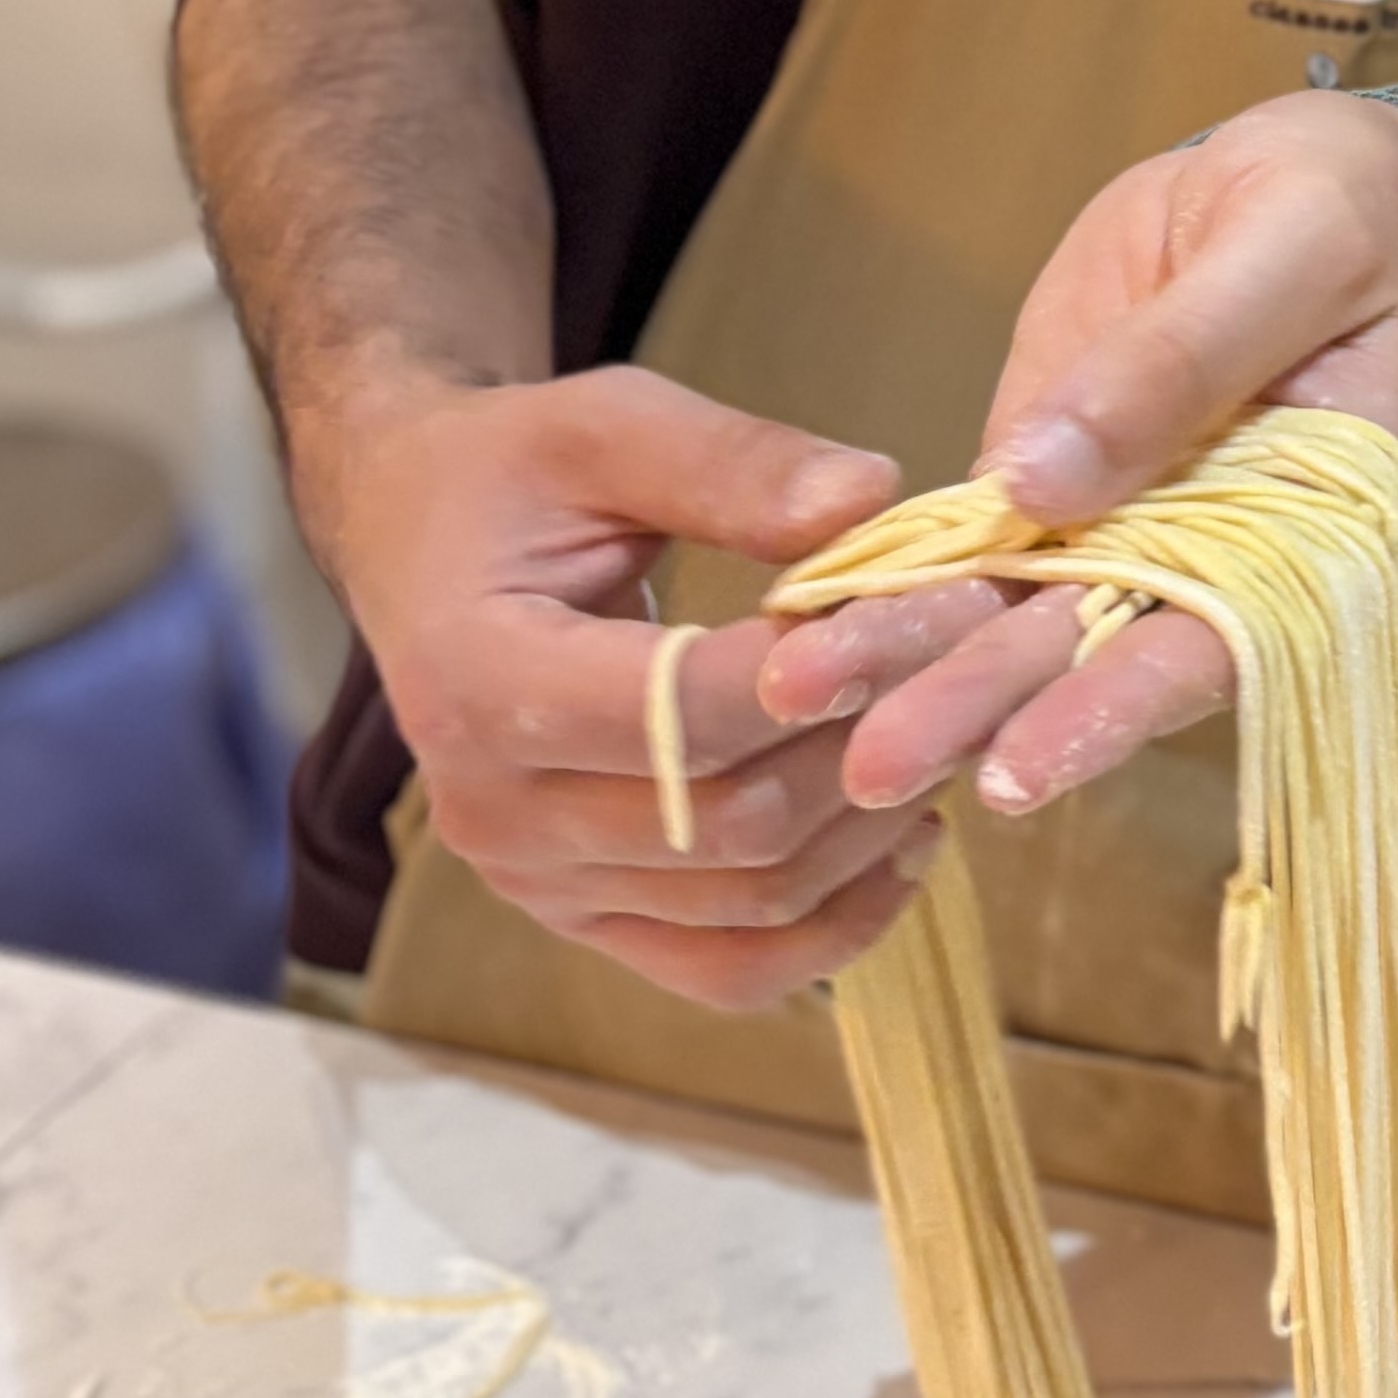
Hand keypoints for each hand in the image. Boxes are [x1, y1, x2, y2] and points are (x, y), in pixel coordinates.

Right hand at [312, 365, 910, 1012]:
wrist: (422, 547)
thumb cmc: (512, 477)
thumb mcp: (604, 425)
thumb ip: (731, 462)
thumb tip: (871, 501)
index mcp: (478, 683)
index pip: (688, 712)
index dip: (828, 671)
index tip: (935, 601)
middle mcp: (493, 814)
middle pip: (736, 822)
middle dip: (877, 745)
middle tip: (976, 666)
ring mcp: (537, 886)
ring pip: (752, 905)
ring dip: (875, 833)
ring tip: (950, 739)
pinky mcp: (584, 920)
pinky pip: (729, 972)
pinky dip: (834, 929)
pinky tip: (902, 845)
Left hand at [763, 92, 1397, 823]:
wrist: (1299, 182)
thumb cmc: (1331, 216)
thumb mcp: (1287, 258)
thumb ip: (1179, 363)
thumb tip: (1041, 484)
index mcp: (1306, 540)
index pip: (1211, 648)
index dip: (1113, 712)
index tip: (1014, 771)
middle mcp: (1208, 567)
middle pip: (1085, 652)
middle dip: (975, 706)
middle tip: (869, 768)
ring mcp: (1118, 532)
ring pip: (1009, 612)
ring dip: (909, 658)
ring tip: (798, 693)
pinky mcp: (1043, 488)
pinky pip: (964, 546)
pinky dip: (889, 580)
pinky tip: (805, 618)